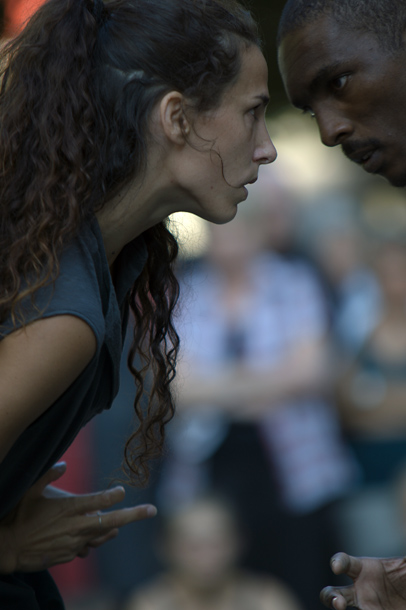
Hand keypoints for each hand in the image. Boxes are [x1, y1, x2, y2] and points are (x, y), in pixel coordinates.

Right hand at [0, 463, 156, 573]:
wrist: (6, 548)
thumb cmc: (18, 516)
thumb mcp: (30, 490)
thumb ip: (49, 474)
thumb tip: (64, 463)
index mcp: (69, 507)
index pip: (100, 500)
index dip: (114, 495)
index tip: (122, 490)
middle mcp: (75, 526)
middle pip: (111, 520)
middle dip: (134, 514)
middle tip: (152, 510)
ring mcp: (73, 542)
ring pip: (101, 536)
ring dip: (112, 529)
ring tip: (120, 524)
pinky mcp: (67, 555)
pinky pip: (86, 547)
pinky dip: (91, 541)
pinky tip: (94, 536)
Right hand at [320, 552, 405, 608]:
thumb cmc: (404, 577)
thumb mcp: (405, 566)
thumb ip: (403, 559)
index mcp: (363, 569)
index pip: (344, 562)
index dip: (337, 562)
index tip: (336, 568)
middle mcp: (359, 589)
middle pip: (333, 593)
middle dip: (330, 597)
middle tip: (338, 602)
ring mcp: (363, 605)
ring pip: (339, 606)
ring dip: (336, 606)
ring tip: (340, 607)